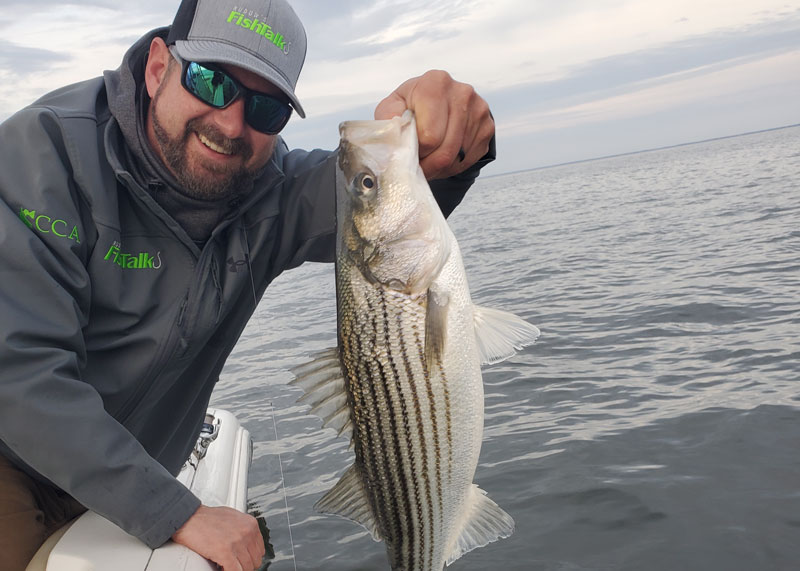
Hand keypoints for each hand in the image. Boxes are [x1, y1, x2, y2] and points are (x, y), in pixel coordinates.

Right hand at [172, 505, 264, 569]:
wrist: (189, 518)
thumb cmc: (207, 518)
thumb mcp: (233, 517)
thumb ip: (243, 529)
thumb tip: (248, 543)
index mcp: (250, 524)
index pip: (259, 550)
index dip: (251, 558)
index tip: (243, 561)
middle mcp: (247, 532)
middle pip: (255, 560)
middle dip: (245, 565)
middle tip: (234, 565)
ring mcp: (237, 542)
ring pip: (246, 568)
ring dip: (237, 569)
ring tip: (227, 566)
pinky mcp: (225, 552)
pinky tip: (222, 568)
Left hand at [374, 70, 493, 179]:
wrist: (438, 103)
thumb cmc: (410, 107)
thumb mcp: (392, 108)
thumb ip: (389, 120)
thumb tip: (395, 138)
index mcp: (435, 83)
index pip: (429, 137)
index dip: (415, 151)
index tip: (408, 150)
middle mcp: (462, 92)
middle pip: (445, 151)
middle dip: (428, 164)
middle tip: (417, 163)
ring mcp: (479, 109)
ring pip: (457, 159)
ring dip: (439, 167)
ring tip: (428, 157)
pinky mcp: (488, 126)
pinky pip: (470, 159)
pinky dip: (453, 165)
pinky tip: (443, 154)